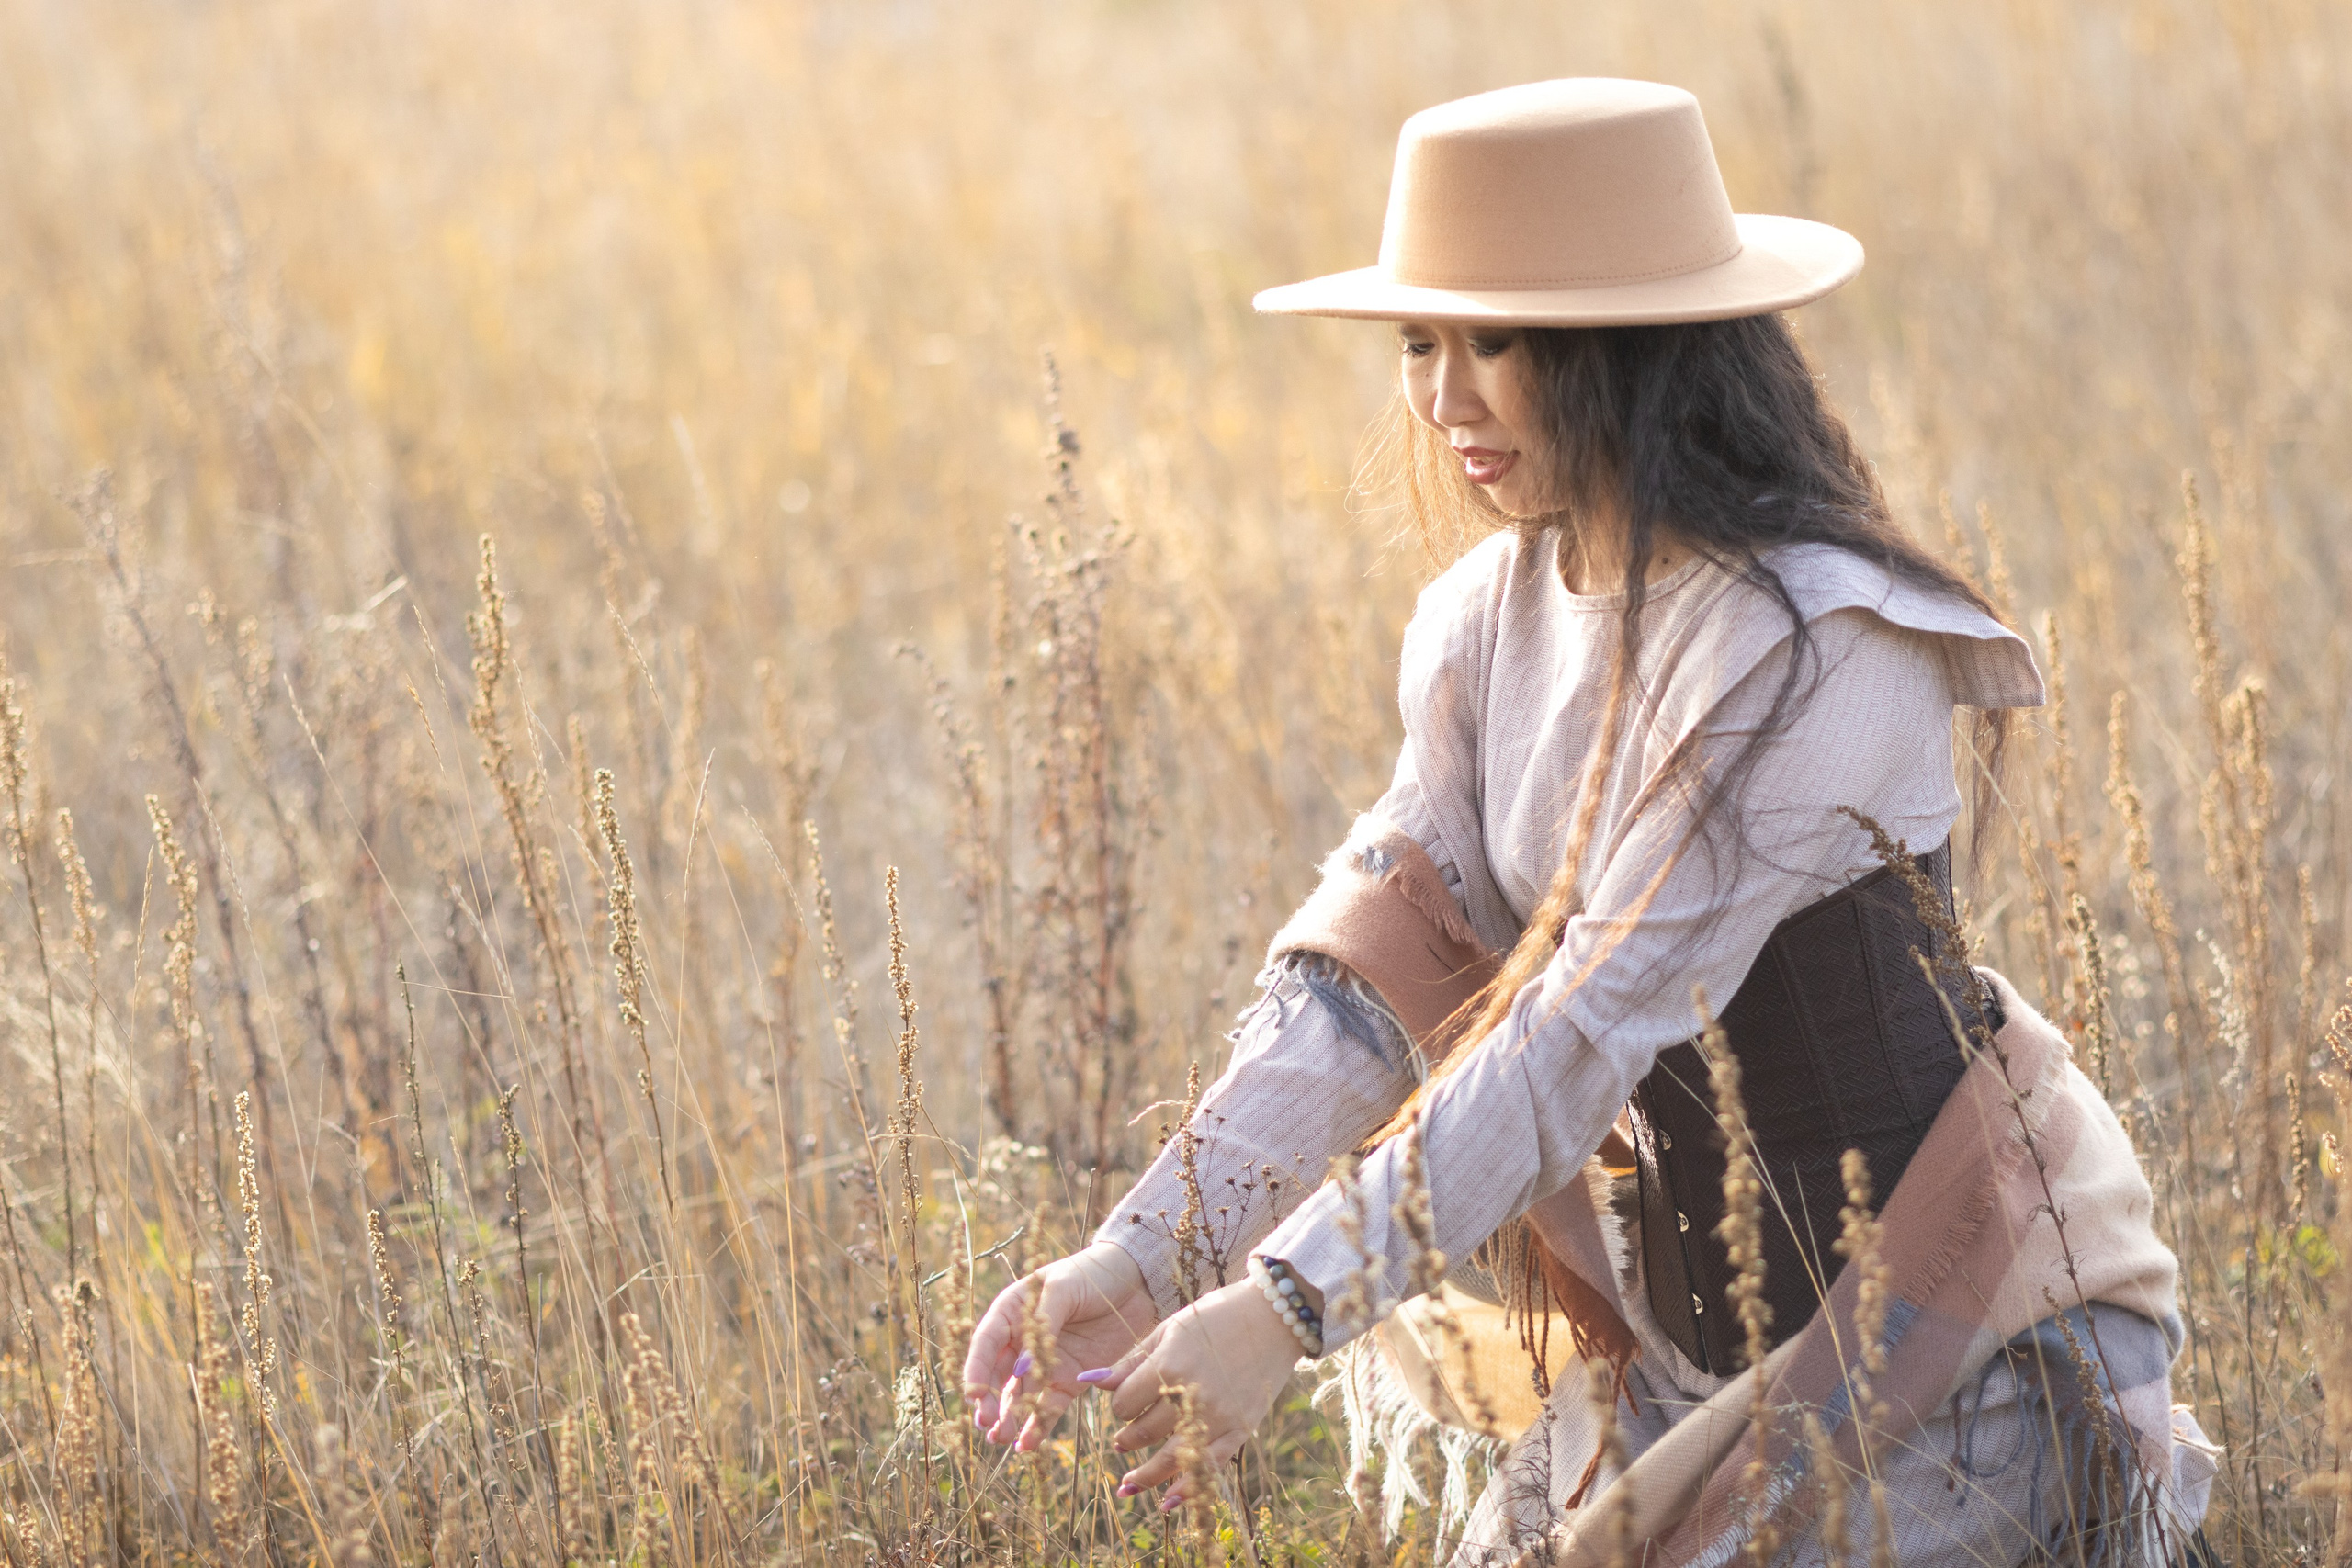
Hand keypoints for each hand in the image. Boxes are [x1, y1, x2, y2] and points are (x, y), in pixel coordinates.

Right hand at [963, 1240, 1157, 1449]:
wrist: (1136, 1283)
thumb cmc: (1092, 1274)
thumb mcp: (1062, 1289)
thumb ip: (1041, 1326)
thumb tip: (1019, 1371)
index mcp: (1012, 1312)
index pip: (986, 1343)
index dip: (977, 1369)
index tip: (973, 1394)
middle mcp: (1022, 1342)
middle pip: (998, 1376)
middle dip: (990, 1401)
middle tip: (987, 1424)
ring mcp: (1045, 1365)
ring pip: (1020, 1397)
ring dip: (1009, 1419)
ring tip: (1000, 1439)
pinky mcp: (1069, 1381)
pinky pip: (1049, 1407)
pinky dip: (1037, 1427)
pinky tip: (1026, 1446)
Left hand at [1089, 1278, 1303, 1510]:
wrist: (1273, 1317)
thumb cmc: (1214, 1317)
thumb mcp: (1168, 1330)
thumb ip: (1130, 1361)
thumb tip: (1088, 1380)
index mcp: (1168, 1366)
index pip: (1125, 1404)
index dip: (1120, 1406)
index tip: (1127, 1401)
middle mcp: (1190, 1395)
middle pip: (1144, 1433)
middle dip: (1128, 1439)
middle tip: (1122, 1442)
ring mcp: (1217, 1415)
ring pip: (1171, 1458)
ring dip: (1146, 1476)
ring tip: (1129, 1483)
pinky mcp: (1240, 1428)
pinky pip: (1210, 1466)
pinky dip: (1187, 1488)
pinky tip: (1167, 1503)